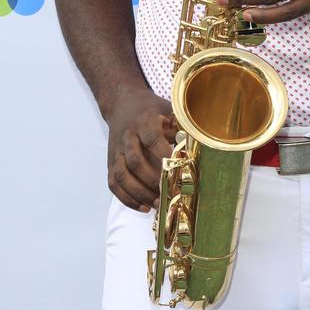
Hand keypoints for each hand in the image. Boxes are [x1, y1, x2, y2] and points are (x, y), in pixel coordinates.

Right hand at [106, 86, 177, 211]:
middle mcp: (127, 136)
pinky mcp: (110, 161)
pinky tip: (142, 206)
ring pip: (122, 175)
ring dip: (139, 193)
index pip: (152, 139)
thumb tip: (198, 145)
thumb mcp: (168, 109)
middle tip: (170, 193)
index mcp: (144, 121)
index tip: (178, 169)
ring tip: (157, 204)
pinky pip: (114, 183)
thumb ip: (180, 126)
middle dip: (153, 181)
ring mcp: (116, 150)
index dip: (164, 155)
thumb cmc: (151, 109)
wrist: (123, 103)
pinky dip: (126, 197)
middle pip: (136, 162)